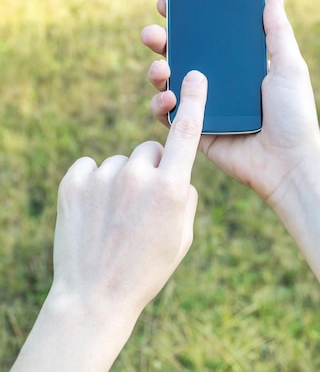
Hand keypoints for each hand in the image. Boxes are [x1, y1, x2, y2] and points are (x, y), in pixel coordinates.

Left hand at [51, 70, 207, 328]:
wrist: (94, 296)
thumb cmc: (146, 269)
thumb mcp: (182, 237)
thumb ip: (184, 195)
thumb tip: (176, 173)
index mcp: (171, 189)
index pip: (187, 134)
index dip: (194, 102)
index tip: (194, 75)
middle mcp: (138, 176)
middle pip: (150, 151)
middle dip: (151, 170)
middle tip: (141, 205)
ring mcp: (103, 178)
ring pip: (120, 163)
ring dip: (120, 181)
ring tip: (113, 218)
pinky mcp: (74, 182)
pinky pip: (90, 167)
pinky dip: (93, 183)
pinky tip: (93, 211)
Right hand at [141, 0, 319, 207]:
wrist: (288, 163)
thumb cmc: (295, 115)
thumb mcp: (289, 67)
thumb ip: (278, 33)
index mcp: (237, 63)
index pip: (206, 34)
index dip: (186, 18)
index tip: (170, 2)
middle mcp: (217, 82)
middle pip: (181, 54)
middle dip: (161, 40)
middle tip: (153, 34)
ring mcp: (204, 106)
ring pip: (169, 82)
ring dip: (156, 70)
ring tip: (159, 68)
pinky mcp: (195, 130)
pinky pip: (170, 115)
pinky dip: (162, 105)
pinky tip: (168, 97)